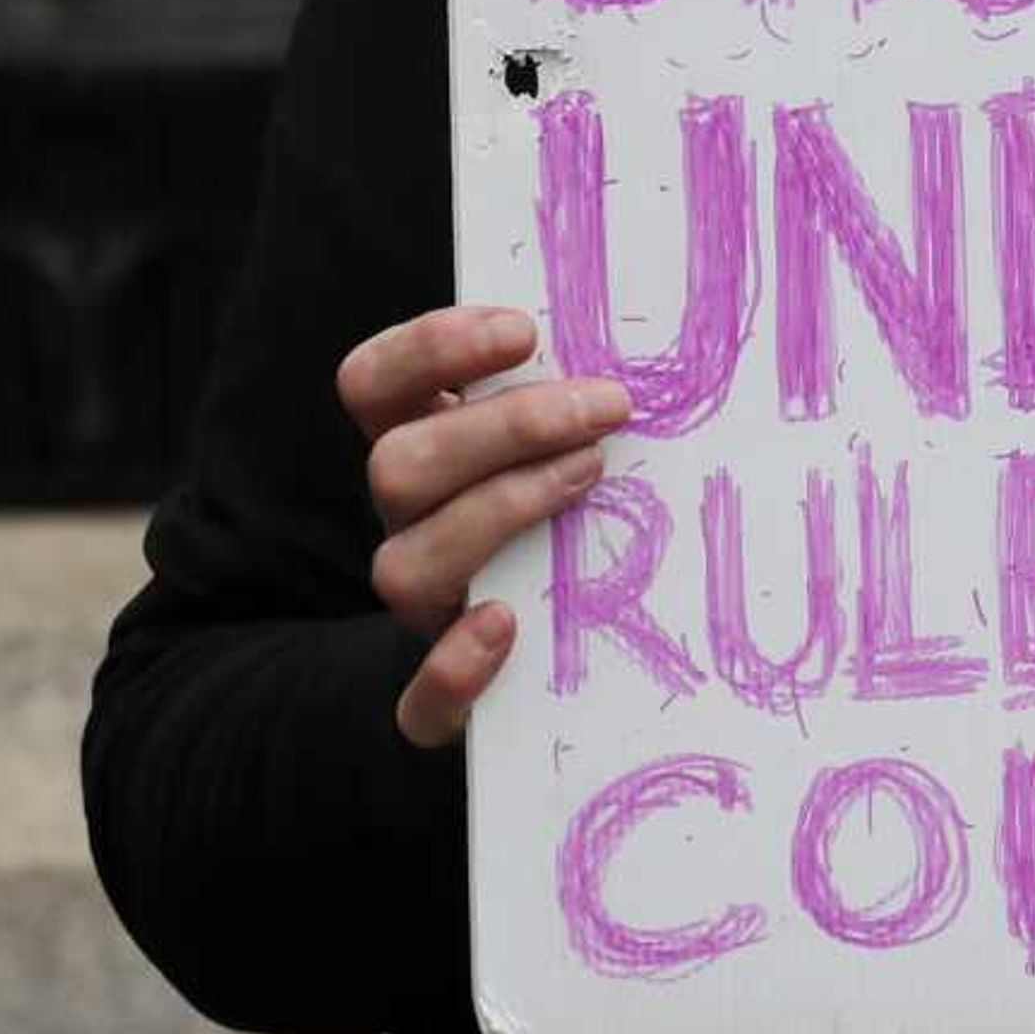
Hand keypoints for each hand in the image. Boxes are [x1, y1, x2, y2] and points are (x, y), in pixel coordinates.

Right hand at [336, 303, 628, 749]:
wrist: (559, 652)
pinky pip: (420, 702)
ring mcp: (422, 608)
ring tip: (591, 479)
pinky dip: (455, 668)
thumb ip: (581, 396)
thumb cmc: (583, 509)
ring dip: (498, 513)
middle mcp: (409, 521)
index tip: (522, 331)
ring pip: (401, 565)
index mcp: (424, 443)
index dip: (430, 348)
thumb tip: (659, 349)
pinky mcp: (442, 698)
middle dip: (504, 428)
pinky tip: (507, 627)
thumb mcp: (573, 441)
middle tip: (607, 408)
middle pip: (396, 465)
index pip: (374, 382)